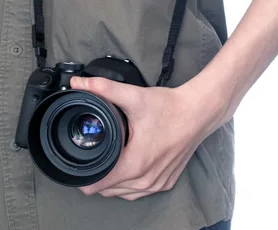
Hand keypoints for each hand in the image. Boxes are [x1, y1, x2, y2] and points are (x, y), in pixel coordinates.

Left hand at [69, 75, 225, 200]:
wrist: (198, 112)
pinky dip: (130, 184)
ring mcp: (158, 183)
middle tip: (95, 154)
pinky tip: (128, 167)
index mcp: (135, 164)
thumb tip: (79, 83)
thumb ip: (104, 89)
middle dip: (97, 176)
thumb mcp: (134, 96)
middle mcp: (146, 180)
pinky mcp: (167, 182)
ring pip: (124, 194)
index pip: (97, 185)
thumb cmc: (170, 107)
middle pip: (108, 191)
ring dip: (114, 182)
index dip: (83, 174)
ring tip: (109, 161)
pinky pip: (140, 192)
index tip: (80, 160)